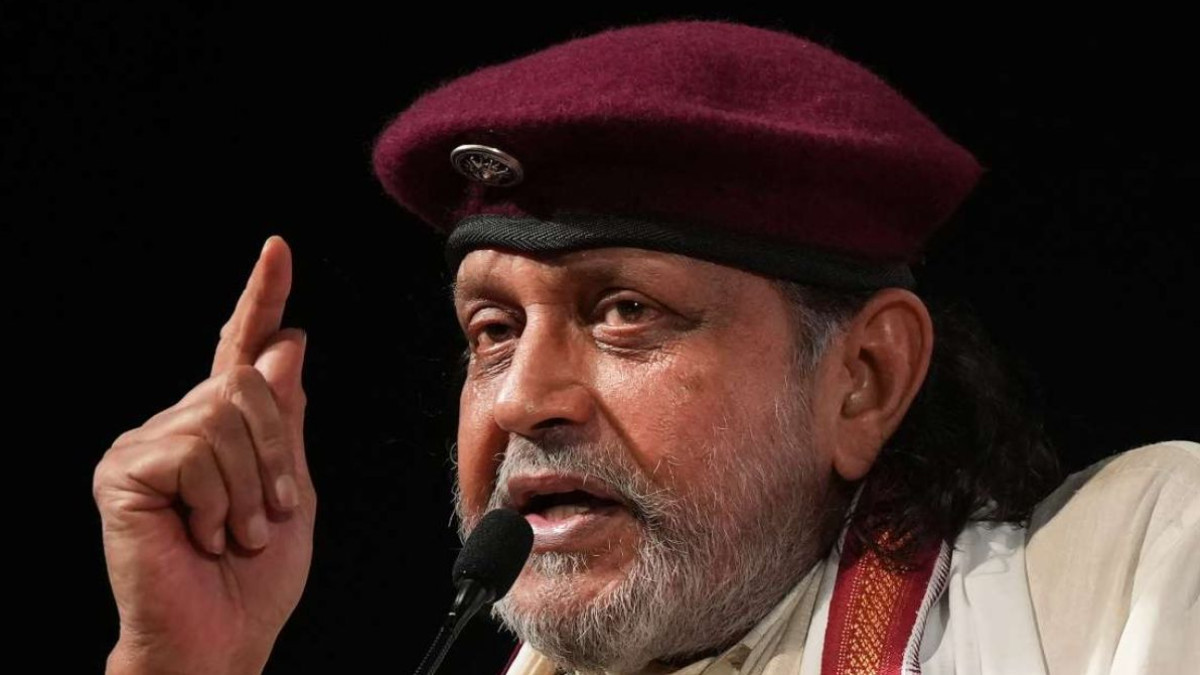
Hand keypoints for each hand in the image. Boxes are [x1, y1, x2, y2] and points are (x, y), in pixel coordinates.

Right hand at [93, 236, 314, 674]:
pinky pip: (195, 450)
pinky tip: (200, 533)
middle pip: (248, 384)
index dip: (261, 297)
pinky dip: (218, 499)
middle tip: (269, 515)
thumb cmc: (254, 576)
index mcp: (220, 429)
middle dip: (278, 456)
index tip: (278, 248)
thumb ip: (285, 419)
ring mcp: (146, 444)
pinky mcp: (124, 469)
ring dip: (252, 485)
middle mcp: (177, 425)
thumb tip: (286, 341)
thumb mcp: (292, 488)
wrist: (220, 639)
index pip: (240, 349)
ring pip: (225, 414)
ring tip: (234, 531)